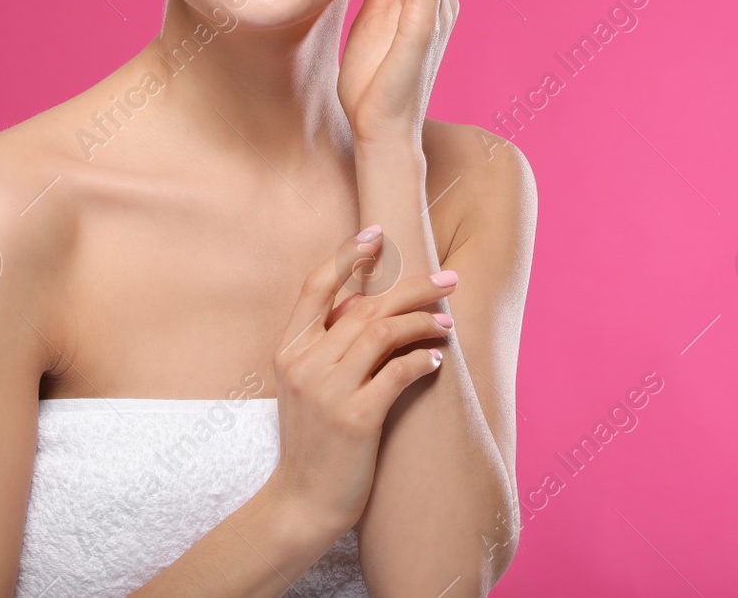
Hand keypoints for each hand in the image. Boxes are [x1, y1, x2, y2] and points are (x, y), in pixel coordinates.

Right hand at [265, 226, 457, 536]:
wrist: (300, 504)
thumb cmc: (313, 441)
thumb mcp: (307, 386)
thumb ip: (329, 343)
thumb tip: (370, 301)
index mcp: (288, 351)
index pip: (315, 286)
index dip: (347, 255)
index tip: (379, 233)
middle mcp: (304, 364)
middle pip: (365, 304)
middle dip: (413, 285)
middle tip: (449, 278)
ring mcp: (328, 391)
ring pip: (384, 332)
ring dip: (424, 320)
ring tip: (448, 322)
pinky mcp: (355, 419)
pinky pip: (399, 372)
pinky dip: (423, 359)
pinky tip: (437, 359)